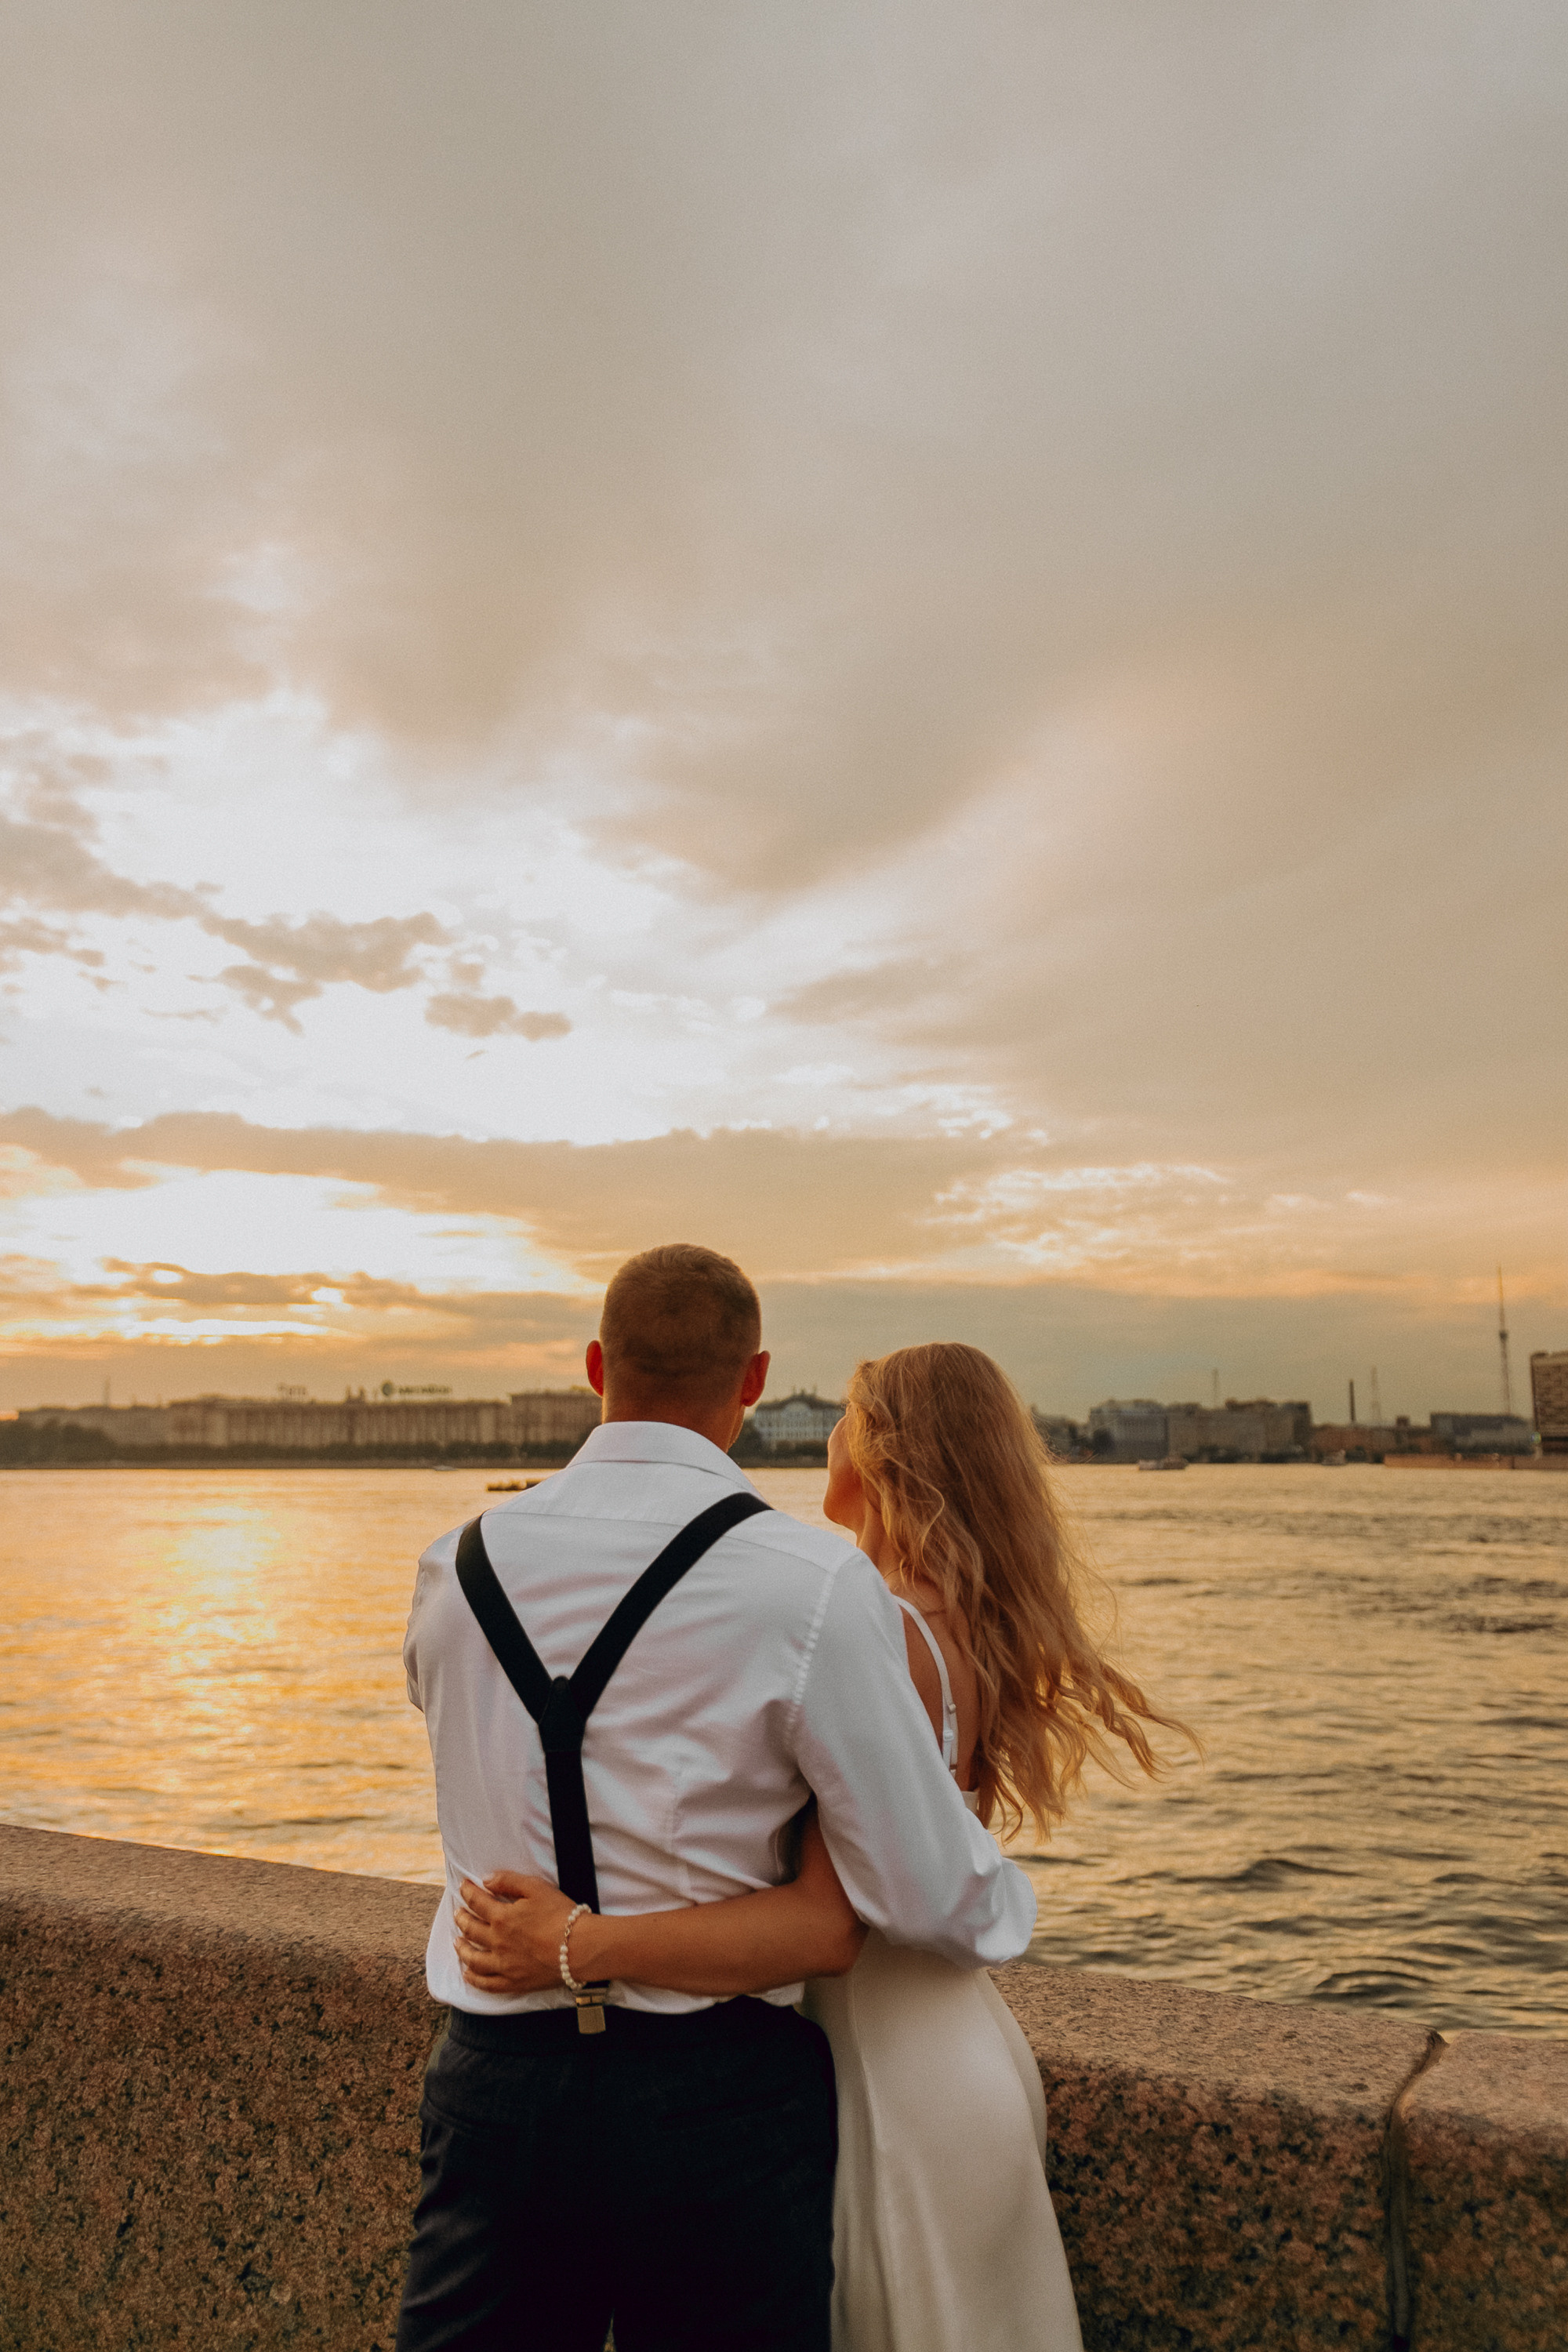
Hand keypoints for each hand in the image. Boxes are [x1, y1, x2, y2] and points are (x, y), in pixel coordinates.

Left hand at [454, 1872, 583, 1996]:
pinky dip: (474, 1979)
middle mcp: (497, 1942)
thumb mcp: (536, 1888)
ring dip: (461, 1949)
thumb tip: (486, 1881)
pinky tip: (468, 1974)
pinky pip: (487, 1984)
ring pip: (473, 1959)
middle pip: (471, 1929)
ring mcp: (503, 1965)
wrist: (579, 1948)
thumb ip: (509, 1881)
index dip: (467, 1891)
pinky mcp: (513, 1982)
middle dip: (461, 1918)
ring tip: (457, 1942)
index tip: (463, 1886)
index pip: (477, 1901)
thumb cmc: (561, 1915)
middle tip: (457, 1913)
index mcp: (502, 1918)